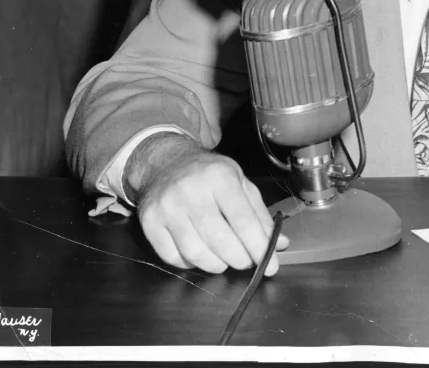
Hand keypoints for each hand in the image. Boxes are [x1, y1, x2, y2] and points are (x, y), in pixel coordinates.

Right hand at [126, 133, 290, 275]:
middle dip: (239, 259)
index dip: (259, 247)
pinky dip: (190, 264)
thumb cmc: (209, 174)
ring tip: (225, 260)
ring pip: (195, 253)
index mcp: (220, 177)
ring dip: (216, 265)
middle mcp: (191, 191)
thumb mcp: (240, 182)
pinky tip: (200, 255)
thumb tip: (278, 244)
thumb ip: (259, 214)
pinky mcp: (149, 222)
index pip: (243, 221)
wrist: (166, 162)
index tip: (271, 266)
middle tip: (246, 262)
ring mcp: (167, 207)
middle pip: (220, 240)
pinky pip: (172, 257)